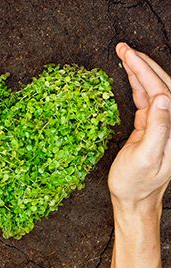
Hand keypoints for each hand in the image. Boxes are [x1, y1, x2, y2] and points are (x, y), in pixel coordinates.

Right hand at [108, 43, 170, 210]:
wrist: (133, 197)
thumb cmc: (136, 183)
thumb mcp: (145, 158)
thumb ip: (157, 129)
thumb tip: (161, 99)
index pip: (162, 91)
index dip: (144, 71)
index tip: (127, 55)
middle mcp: (170, 124)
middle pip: (160, 84)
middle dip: (141, 64)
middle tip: (123, 48)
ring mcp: (160, 124)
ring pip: (152, 89)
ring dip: (138, 71)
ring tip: (124, 56)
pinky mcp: (148, 126)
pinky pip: (144, 100)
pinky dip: (136, 85)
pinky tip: (130, 76)